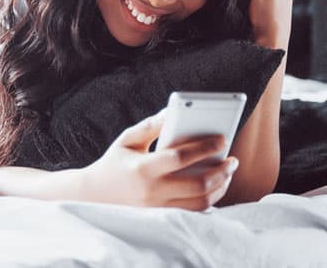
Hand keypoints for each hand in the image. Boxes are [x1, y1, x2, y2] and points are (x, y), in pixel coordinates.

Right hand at [82, 110, 239, 210]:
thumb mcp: (128, 139)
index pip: (180, 157)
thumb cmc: (114, 162)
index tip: (222, 138)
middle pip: (197, 185)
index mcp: (143, 169)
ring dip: (220, 187)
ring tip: (228, 172)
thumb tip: (174, 110)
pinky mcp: (163, 217)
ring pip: (200, 203)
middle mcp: (152, 191)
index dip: (204, 147)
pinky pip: (194, 211)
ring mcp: (158, 208)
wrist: (93, 195)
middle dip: (221, 171)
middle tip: (233, 159)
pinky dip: (210, 199)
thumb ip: (152, 125)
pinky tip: (217, 184)